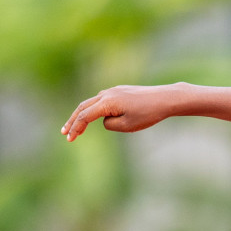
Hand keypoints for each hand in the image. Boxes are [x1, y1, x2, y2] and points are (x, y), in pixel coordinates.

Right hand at [62, 84, 181, 140]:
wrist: (166, 98)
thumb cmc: (148, 114)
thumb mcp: (127, 125)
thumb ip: (110, 124)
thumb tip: (103, 120)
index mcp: (106, 103)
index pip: (84, 116)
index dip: (75, 128)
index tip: (69, 139)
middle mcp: (107, 94)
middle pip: (83, 107)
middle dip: (73, 121)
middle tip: (65, 133)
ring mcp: (113, 90)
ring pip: (92, 103)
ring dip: (83, 114)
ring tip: (77, 126)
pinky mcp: (120, 91)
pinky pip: (102, 101)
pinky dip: (94, 109)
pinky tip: (93, 116)